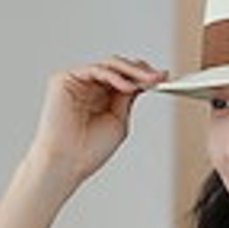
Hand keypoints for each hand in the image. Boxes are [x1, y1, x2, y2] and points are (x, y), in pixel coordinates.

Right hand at [27, 55, 167, 185]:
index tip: (163, 78)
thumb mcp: (118, 120)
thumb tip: (143, 80)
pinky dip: (114, 76)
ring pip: (108, 65)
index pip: (124, 79)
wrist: (67, 162)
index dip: (144, 77)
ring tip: (149, 80)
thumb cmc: (90, 149)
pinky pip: (95, 70)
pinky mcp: (64, 80)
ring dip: (131, 71)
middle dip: (141, 71)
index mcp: (101, 97)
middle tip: (159, 77)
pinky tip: (128, 86)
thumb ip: (127, 99)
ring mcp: (76, 81)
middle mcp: (88, 86)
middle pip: (118, 68)